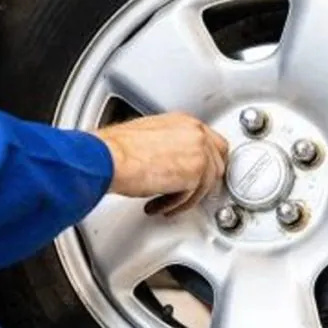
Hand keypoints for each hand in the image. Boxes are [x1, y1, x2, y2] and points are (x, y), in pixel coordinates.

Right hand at [93, 113, 228, 215]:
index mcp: (184, 122)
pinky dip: (177, 205)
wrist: (109, 158)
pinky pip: (193, 196)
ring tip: (167, 203)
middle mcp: (195, 133)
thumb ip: (169, 146)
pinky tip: (161, 206)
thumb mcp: (149, 137)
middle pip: (218, 162)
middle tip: (191, 194)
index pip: (211, 142)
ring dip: (187, 197)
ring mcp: (199, 152)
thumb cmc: (117, 149)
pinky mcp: (196, 173)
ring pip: (207, 183)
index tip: (201, 175)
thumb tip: (174, 162)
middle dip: (205, 181)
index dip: (208, 162)